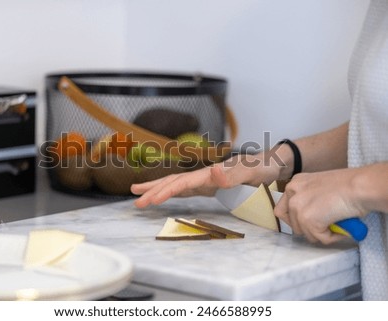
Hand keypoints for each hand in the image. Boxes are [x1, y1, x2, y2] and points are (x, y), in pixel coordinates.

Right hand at [131, 153, 280, 207]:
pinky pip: (184, 190)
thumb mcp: (252, 172)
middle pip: (173, 182)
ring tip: (137, 193)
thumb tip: (213, 171)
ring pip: (175, 184)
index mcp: (210, 174)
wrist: (270, 165)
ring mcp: (204, 180)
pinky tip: (162, 196)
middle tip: (135, 201)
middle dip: (153, 191)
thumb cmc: (262, 169)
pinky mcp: (208, 186)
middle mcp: (203, 175)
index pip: (183, 183)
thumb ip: (233, 173)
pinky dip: (170, 192)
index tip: (150, 200)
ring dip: (157, 189)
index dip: (166, 191)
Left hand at [273, 168, 366, 243]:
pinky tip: (342, 227)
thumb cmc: (349, 184)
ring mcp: (298, 208)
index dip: (296, 219)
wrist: (359, 186)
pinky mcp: (307, 220)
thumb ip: (310, 199)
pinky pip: (319, 239)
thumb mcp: (320, 186)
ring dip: (321, 233)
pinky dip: (332, 237)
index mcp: (294, 184)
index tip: (309, 221)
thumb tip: (311, 216)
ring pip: (305, 233)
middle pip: (291, 224)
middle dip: (308, 228)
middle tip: (324, 226)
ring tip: (337, 223)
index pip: (283, 209)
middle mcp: (292, 194)